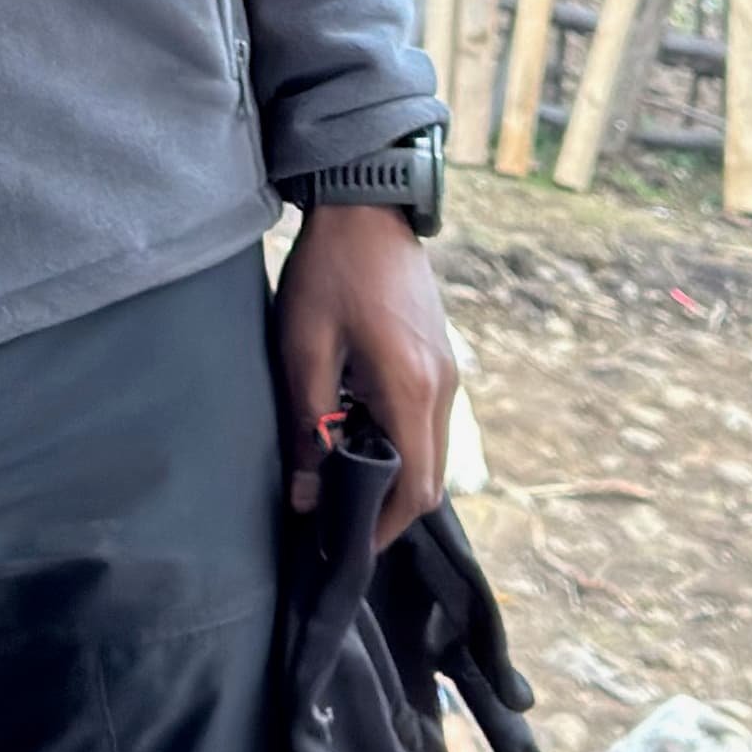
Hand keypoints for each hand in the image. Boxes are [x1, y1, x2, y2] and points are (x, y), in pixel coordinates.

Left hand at [272, 203, 455, 547]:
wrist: (367, 206)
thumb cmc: (330, 274)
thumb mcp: (304, 349)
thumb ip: (307, 426)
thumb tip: (307, 498)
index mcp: (411, 390)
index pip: (415, 489)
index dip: (383, 527)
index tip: (346, 545)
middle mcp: (443, 389)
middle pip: (430, 479)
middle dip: (386, 507)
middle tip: (335, 518)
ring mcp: (448, 372)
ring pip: (430, 451)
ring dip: (393, 473)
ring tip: (339, 474)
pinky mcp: (440, 359)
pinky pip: (428, 422)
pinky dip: (399, 442)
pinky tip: (355, 429)